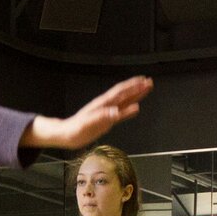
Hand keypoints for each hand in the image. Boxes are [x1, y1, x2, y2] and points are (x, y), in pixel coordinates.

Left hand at [27, 77, 152, 148]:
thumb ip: (102, 117)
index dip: (132, 86)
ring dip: (136, 95)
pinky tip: (136, 108)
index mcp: (102, 104)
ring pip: (125, 101)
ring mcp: (107, 112)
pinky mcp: (107, 120)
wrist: (67, 134)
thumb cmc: (75, 130)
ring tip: (146, 89)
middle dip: (137, 87)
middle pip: (125, 94)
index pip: (120, 92)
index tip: (142, 81)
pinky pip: (121, 112)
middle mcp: (106, 105)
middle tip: (149, 82)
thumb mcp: (88, 124)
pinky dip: (130, 109)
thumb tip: (116, 112)